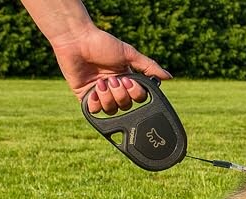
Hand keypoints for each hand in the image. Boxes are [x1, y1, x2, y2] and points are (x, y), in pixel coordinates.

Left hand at [53, 25, 171, 113]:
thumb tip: (169, 77)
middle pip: (125, 106)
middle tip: (112, 79)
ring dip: (108, 97)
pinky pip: (95, 111)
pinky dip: (96, 103)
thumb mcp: (129, 54)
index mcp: (126, 81)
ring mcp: (100, 95)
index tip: (128, 80)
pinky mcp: (86, 98)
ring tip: (100, 82)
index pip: (138, 99)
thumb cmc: (102, 43)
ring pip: (111, 110)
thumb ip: (149, 67)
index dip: (135, 93)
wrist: (76, 40)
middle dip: (120, 94)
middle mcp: (114, 90)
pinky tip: (94, 90)